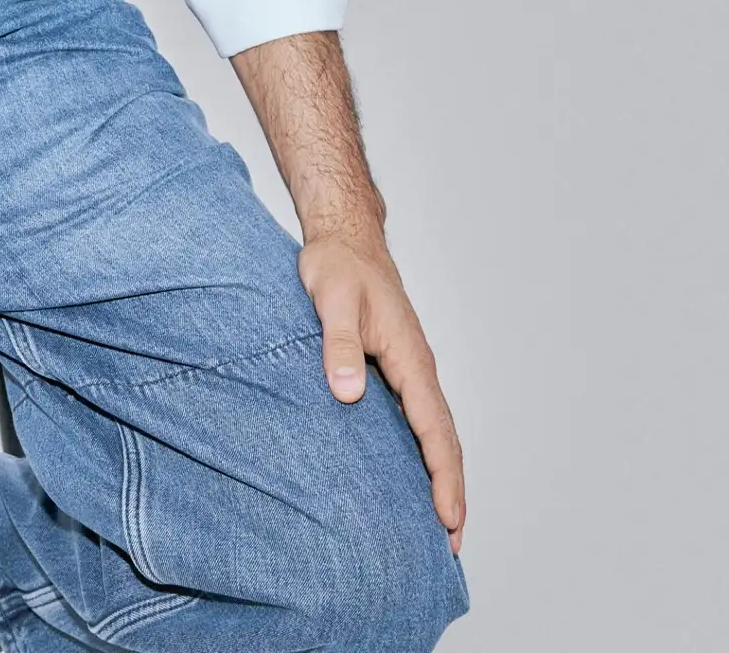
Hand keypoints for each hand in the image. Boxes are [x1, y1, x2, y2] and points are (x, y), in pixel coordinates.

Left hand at [298, 227, 465, 553]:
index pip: (435, 429)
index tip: (449, 520)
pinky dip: (420, 452)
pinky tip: (406, 474)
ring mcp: (407, 369)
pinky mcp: (392, 367)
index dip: (444, 477)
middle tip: (452, 545)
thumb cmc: (337, 266)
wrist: (343, 238)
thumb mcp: (331, 301)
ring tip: (437, 525)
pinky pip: (414, 419)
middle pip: (444, 440)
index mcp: (411, 358)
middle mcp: (417, 368)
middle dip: (451, 491)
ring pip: (432, 432)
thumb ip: (339, 345)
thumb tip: (348, 393)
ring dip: (439, 476)